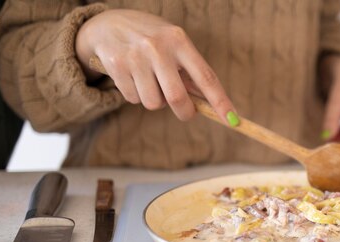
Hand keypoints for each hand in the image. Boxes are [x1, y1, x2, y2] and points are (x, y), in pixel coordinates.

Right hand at [75, 9, 238, 125]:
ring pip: (154, 103)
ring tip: (149, 82)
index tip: (232, 120)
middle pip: (177, 98)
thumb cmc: (150, 39)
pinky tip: (132, 77)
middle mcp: (158, 47)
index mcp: (179, 40)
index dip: (220, 101)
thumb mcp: (173, 45)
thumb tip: (210, 103)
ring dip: (155, 101)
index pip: (205, 76)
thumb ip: (189, 71)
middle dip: (184, 112)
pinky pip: (133, 99)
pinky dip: (135, 95)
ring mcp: (136, 57)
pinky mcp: (117, 66)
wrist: (107, 23)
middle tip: (186, 112)